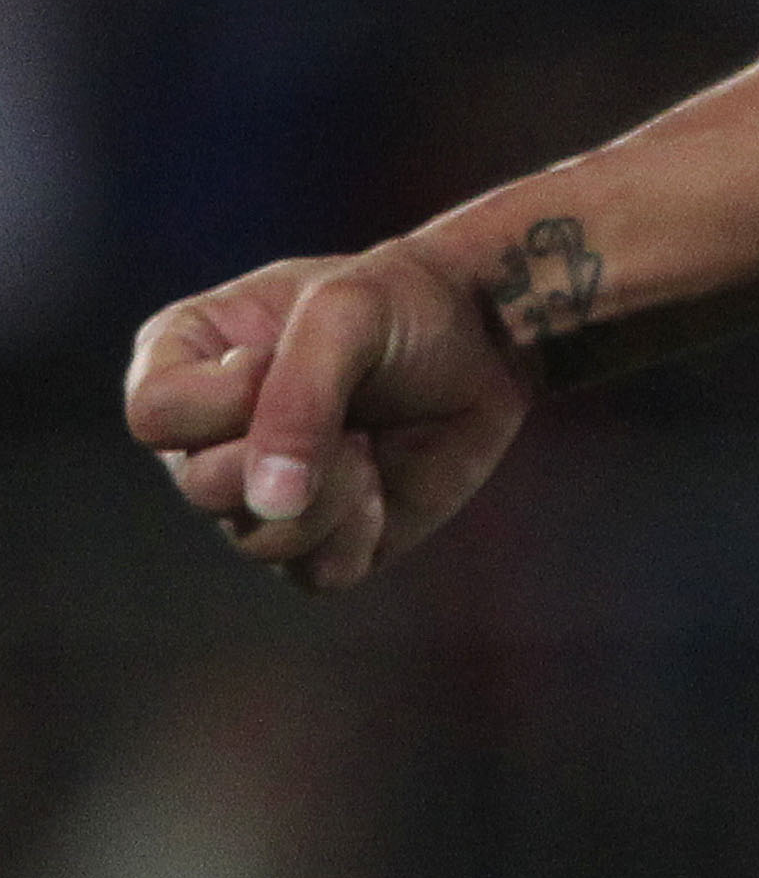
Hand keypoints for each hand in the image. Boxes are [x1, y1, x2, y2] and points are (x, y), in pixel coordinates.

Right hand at [123, 236, 552, 592]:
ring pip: (258, 539)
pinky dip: (357, 532)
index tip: (276, 360)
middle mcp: (205, 440)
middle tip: (347, 406)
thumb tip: (268, 503)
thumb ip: (299, 396)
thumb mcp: (347, 313)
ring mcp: (259, 496)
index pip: (156, 415)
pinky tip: (381, 485)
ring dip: (330, 492)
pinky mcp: (321, 538)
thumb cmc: (402, 305)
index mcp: (183, 364)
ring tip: (365, 441)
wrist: (484, 338)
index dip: (223, 401)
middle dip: (289, 449)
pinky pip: (315, 573)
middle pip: (201, 486)